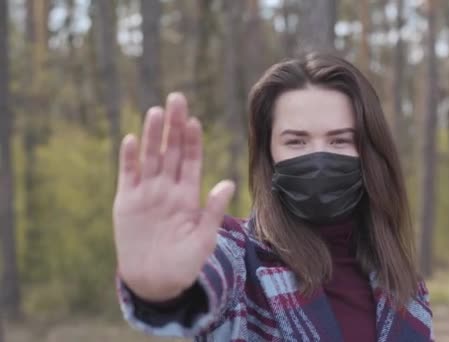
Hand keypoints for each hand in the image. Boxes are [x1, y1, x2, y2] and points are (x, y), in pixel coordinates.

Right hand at [113, 93, 234, 301]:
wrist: (155, 281)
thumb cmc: (184, 263)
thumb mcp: (204, 239)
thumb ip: (214, 211)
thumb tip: (229, 183)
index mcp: (187, 195)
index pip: (191, 160)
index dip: (192, 141)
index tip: (195, 121)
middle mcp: (167, 188)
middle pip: (171, 151)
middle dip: (174, 126)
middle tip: (177, 99)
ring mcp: (147, 193)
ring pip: (150, 157)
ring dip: (153, 135)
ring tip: (156, 112)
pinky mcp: (127, 201)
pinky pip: (128, 175)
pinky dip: (130, 158)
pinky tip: (133, 139)